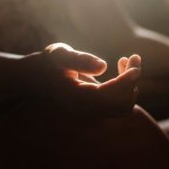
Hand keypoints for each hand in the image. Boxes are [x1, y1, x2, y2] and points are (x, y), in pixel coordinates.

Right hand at [22, 43, 141, 115]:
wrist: (33, 79)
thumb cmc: (45, 63)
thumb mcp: (58, 55)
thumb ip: (79, 59)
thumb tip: (103, 66)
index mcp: (78, 98)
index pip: (110, 95)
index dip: (127, 80)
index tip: (135, 61)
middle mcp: (86, 110)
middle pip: (122, 105)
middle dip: (132, 81)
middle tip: (134, 57)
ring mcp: (92, 113)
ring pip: (123, 107)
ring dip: (131, 85)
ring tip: (128, 60)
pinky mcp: (96, 109)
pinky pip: (118, 104)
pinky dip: (126, 88)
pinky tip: (120, 67)